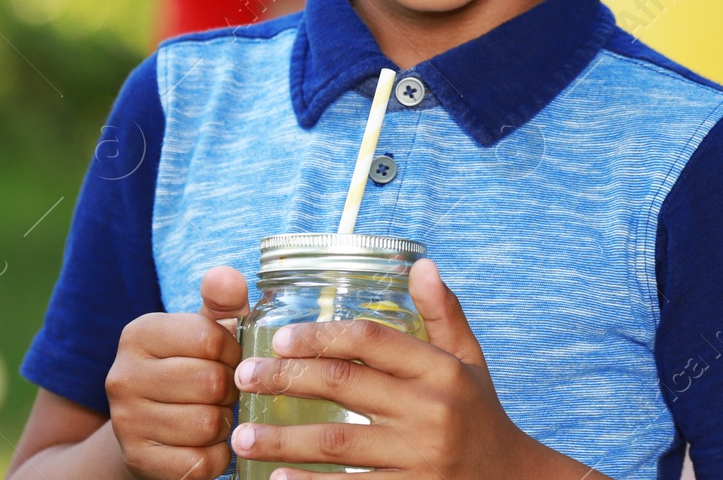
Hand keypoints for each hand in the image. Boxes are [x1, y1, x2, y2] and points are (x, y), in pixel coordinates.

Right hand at [106, 266, 246, 479]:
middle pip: (211, 382)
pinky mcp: (137, 460)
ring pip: (207, 424)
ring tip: (215, 415)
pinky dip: (216, 456)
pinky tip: (207, 445)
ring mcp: (125, 421)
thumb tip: (226, 276)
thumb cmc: (190, 368)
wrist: (148, 429)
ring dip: (225, 423)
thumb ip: (222, 301)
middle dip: (231, 389)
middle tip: (225, 391)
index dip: (234, 352)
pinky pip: (200, 461)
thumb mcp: (205, 330)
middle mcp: (121, 375)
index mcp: (139, 333)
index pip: (210, 338)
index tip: (230, 358)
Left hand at [231, 258, 602, 478]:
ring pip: (337, 442)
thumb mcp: (469, 361)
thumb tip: (420, 264)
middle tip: (243, 376)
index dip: (322, 334)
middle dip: (287, 377)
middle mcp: (430, 410)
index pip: (373, 340)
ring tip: (242, 435)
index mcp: (441, 370)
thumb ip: (443, 313)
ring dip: (283, 439)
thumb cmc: (480, 414)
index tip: (280, 337)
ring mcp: (419, 457)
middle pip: (344, 385)